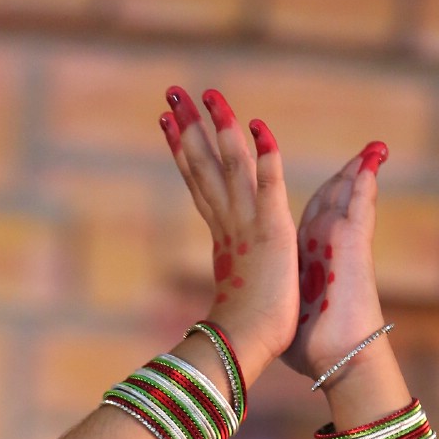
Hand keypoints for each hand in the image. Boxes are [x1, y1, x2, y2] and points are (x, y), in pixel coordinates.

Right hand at [160, 87, 299, 379]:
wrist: (244, 347)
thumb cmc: (241, 333)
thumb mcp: (234, 290)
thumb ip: (227, 274)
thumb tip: (216, 281)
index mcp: (221, 236)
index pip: (199, 183)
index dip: (182, 150)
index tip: (166, 121)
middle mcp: (229, 223)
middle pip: (203, 165)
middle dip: (187, 126)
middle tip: (172, 91)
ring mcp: (249, 225)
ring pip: (231, 165)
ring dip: (220, 127)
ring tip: (209, 94)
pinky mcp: (272, 231)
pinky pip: (268, 187)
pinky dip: (264, 158)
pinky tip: (258, 128)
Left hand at [282, 142, 388, 381]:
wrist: (338, 359)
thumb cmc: (312, 348)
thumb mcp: (289, 314)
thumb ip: (279, 299)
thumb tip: (262, 309)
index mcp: (309, 259)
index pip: (315, 217)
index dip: (321, 197)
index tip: (324, 181)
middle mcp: (326, 246)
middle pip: (334, 198)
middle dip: (346, 174)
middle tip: (362, 152)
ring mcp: (342, 243)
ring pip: (349, 195)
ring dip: (359, 170)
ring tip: (374, 148)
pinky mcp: (355, 244)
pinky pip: (361, 204)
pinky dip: (366, 182)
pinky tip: (372, 161)